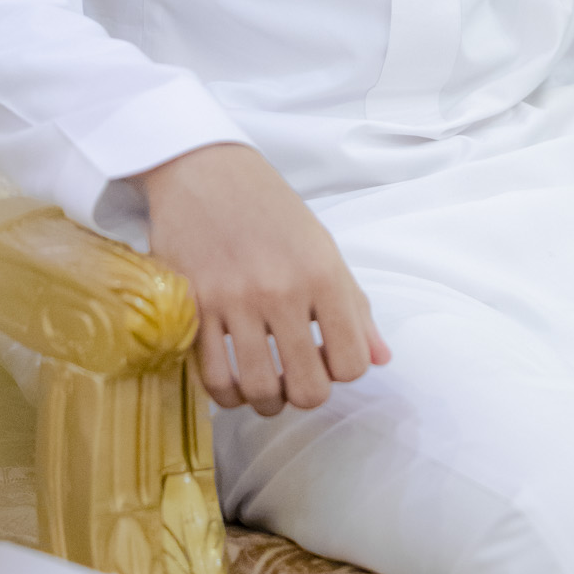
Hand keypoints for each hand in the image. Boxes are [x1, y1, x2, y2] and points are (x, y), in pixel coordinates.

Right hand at [137, 143, 390, 415]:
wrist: (208, 172)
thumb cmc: (272, 211)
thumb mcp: (324, 249)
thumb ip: (354, 307)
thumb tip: (381, 358)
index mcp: (323, 274)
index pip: (352, 362)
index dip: (344, 371)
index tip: (329, 358)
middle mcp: (282, 290)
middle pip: (307, 387)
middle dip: (305, 394)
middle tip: (296, 379)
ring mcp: (234, 300)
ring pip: (258, 389)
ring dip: (266, 401)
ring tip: (266, 389)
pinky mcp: (193, 306)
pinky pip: (212, 377)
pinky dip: (227, 394)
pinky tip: (233, 382)